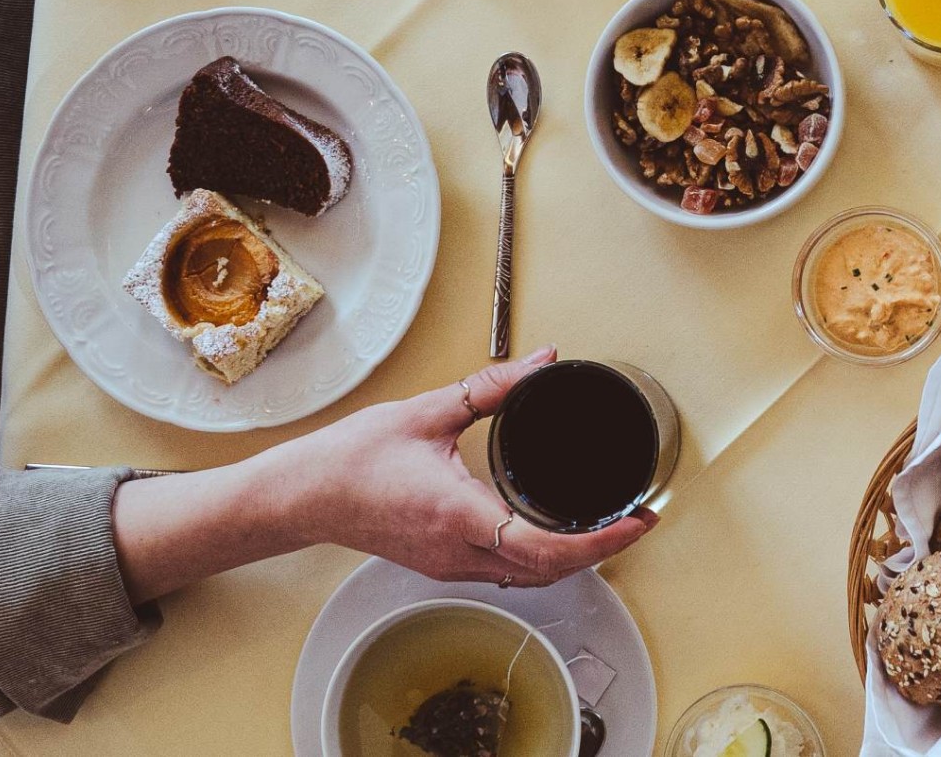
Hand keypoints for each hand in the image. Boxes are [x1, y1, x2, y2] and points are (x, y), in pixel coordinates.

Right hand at [283, 348, 654, 585]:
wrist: (302, 495)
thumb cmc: (351, 459)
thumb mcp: (427, 411)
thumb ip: (492, 388)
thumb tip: (541, 363)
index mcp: (458, 514)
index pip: (546, 547)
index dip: (601, 542)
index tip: (636, 521)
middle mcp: (457, 550)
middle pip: (547, 571)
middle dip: (600, 550)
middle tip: (637, 520)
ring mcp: (448, 564)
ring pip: (527, 577)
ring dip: (571, 558)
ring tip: (607, 527)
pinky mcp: (440, 563)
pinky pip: (504, 571)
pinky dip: (540, 558)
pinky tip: (553, 533)